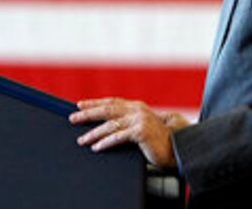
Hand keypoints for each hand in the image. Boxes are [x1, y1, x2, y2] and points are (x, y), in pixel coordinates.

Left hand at [69, 97, 190, 168]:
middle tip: (73, 118)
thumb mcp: (143, 127)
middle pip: (107, 110)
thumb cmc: (160, 141)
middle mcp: (138, 110)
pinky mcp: (141, 132)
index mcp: (137, 106)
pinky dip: (106, 142)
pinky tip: (96, 147)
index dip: (94, 103)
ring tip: (82, 139)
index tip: (79, 105)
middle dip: (88, 114)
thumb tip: (108, 125)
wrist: (179, 148)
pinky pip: (119, 137)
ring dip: (94, 133)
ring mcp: (140, 120)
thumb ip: (129, 123)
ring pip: (111, 125)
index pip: (112, 102)